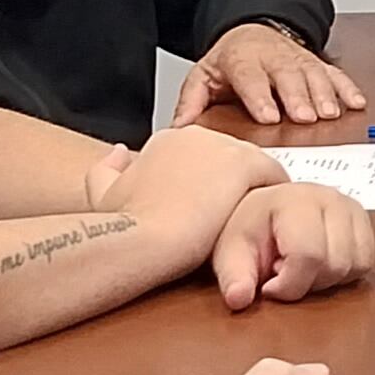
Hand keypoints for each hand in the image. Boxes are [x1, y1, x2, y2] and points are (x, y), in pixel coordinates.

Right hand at [101, 124, 273, 260]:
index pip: (204, 157)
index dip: (210, 186)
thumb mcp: (101, 193)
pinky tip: (265, 220)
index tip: (209, 212)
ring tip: (250, 223)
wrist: (142, 239)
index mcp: (165, 139)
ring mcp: (220, 146)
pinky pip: (274, 176)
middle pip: (230, 158)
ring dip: (253, 191)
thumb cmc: (125, 226)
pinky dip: (272, 195)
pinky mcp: (243, 164)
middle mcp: (194, 134)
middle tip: (234, 221)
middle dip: (234, 186)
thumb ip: (106, 168)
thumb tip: (119, 152)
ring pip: (253, 166)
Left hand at [174, 21, 367, 129]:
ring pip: (313, 74)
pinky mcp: (316, 63)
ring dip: (324, 94)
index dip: (260, 96)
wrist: (252, 31)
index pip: (250, 76)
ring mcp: (297, 58)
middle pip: (286, 75)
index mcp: (242, 59)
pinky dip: (347, 88)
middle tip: (305, 117)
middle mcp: (273, 57)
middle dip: (298, 95)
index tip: (268, 116)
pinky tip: (356, 103)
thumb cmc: (231, 62)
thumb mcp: (203, 75)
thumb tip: (179, 129)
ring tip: (330, 114)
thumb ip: (192, 101)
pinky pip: (335, 73)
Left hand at [212, 181, 373, 307]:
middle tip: (283, 270)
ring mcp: (351, 208)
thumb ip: (234, 275)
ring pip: (354, 266)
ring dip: (327, 278)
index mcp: (296, 200)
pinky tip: (320, 263)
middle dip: (308, 281)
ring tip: (302, 265)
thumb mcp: (231, 252)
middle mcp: (330, 198)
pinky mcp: (363, 220)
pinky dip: (345, 272)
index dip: (289, 284)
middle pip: (335, 265)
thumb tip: (239, 299)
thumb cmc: (249, 229)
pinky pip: (366, 262)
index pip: (309, 256)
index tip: (269, 286)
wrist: (264, 208)